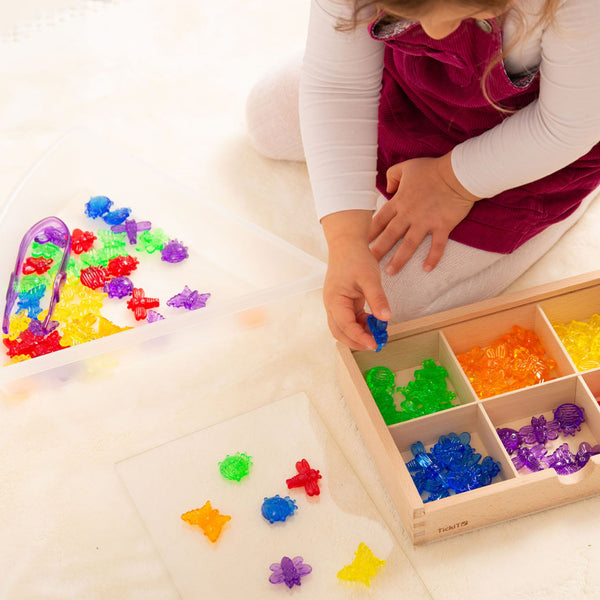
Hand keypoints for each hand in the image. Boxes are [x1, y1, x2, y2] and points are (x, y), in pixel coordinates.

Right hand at [321, 211, 391, 349]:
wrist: (347, 244)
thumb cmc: (355, 258)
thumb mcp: (369, 278)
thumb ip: (377, 299)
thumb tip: (386, 318)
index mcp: (335, 300)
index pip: (345, 326)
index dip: (360, 338)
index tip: (375, 344)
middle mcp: (332, 305)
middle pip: (340, 332)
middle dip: (357, 341)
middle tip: (376, 345)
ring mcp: (337, 305)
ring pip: (345, 327)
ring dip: (359, 333)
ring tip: (378, 334)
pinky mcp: (344, 303)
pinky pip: (351, 319)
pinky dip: (361, 324)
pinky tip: (374, 323)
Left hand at [369, 153, 478, 274]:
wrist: (459, 173)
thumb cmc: (432, 169)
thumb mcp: (406, 167)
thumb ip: (392, 176)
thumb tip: (387, 189)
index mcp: (399, 201)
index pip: (379, 220)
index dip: (368, 233)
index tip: (359, 244)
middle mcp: (409, 214)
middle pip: (390, 235)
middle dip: (378, 250)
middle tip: (368, 263)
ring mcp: (426, 221)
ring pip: (409, 244)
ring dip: (399, 259)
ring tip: (390, 272)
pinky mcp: (442, 225)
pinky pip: (437, 245)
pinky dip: (433, 257)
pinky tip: (427, 269)